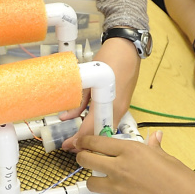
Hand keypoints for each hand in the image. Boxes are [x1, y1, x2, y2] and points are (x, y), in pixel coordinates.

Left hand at [60, 36, 140, 150]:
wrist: (127, 47)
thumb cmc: (110, 59)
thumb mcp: (89, 80)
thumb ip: (79, 101)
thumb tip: (66, 117)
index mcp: (109, 104)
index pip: (91, 130)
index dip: (78, 141)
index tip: (67, 146)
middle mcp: (118, 109)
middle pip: (101, 134)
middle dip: (86, 142)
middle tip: (71, 145)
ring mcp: (122, 107)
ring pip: (107, 128)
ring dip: (93, 134)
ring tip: (78, 137)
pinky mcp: (123, 103)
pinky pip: (110, 119)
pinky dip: (99, 125)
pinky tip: (88, 124)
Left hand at [79, 131, 194, 193]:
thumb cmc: (183, 182)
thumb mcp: (168, 159)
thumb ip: (154, 148)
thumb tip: (155, 136)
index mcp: (132, 150)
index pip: (97, 141)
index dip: (86, 141)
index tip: (83, 142)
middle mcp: (120, 167)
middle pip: (86, 160)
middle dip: (82, 158)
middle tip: (86, 160)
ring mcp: (118, 188)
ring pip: (90, 183)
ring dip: (94, 181)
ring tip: (104, 182)